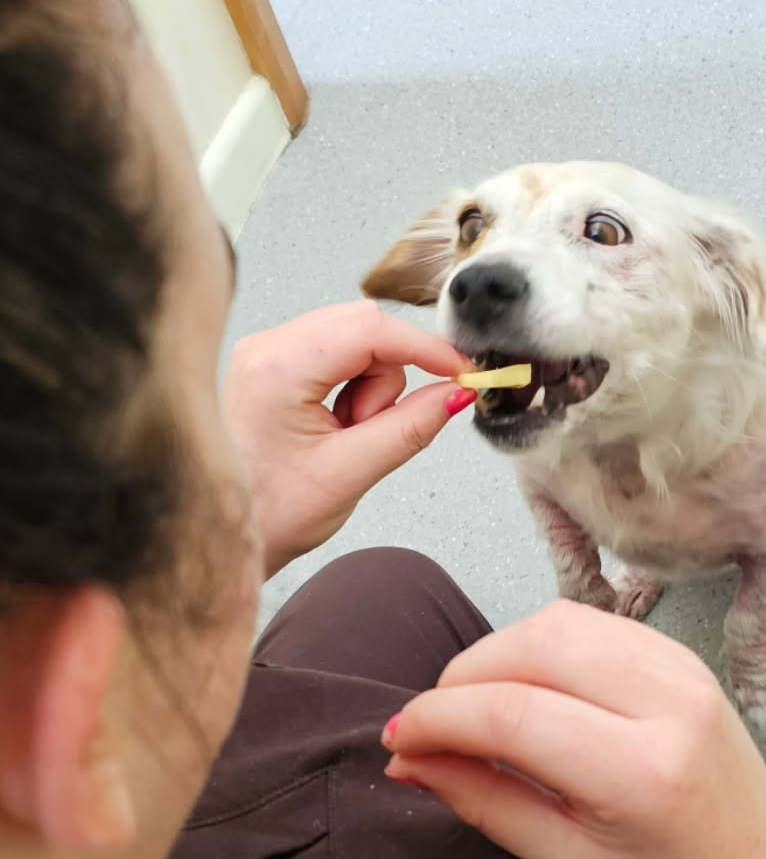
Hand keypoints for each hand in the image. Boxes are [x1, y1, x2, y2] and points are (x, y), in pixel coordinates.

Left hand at [224, 301, 472, 576]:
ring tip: (347, 435)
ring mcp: (267, 351)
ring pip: (356, 337)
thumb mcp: (350, 475)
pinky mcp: (273, 362)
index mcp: (278, 368)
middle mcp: (266, 346)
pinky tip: (336, 424)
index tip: (461, 372)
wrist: (211, 533)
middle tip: (374, 428)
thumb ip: (410, 428)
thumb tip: (456, 393)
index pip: (372, 329)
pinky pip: (337, 352)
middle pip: (365, 325)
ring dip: (371, 384)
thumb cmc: (265, 514)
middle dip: (389, 374)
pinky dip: (354, 385)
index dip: (426, 347)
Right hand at [382, 601, 765, 858]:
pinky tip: (529, 685)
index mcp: (644, 771)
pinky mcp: (682, 652)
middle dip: (463, 677)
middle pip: (534, 645)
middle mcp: (670, 702)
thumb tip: (410, 756)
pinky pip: (594, 621)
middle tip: (433, 724)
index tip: (401, 735)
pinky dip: (544, 642)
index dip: (439, 716)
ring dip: (500, 653)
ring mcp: (683, 666)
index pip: (514, 712)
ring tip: (477, 707)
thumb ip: (483, 802)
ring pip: (560, 620)